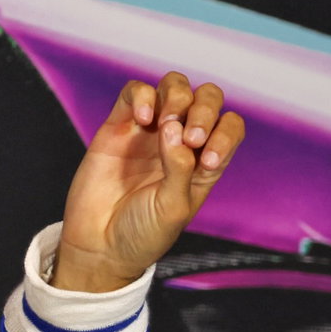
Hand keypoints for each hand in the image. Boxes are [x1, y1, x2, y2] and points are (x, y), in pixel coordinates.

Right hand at [52, 73, 244, 291]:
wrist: (100, 245)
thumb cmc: (144, 232)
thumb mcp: (173, 207)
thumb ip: (180, 168)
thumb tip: (176, 127)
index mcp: (205, 162)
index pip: (230, 127)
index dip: (225, 134)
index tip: (207, 161)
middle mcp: (182, 141)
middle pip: (207, 98)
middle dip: (204, 109)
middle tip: (190, 138)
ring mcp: (151, 130)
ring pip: (175, 87)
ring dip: (178, 98)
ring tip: (164, 125)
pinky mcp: (119, 125)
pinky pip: (136, 91)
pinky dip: (144, 96)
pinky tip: (143, 120)